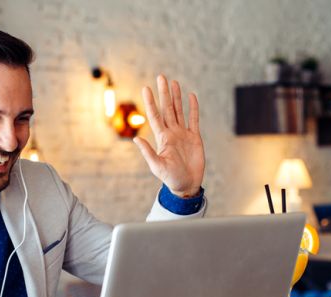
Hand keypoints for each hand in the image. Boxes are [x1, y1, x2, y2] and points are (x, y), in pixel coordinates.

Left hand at [133, 75, 204, 197]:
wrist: (186, 185)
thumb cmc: (170, 178)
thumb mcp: (157, 166)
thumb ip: (147, 152)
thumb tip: (135, 139)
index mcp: (162, 138)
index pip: (155, 116)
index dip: (151, 102)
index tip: (146, 88)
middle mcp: (171, 133)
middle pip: (167, 109)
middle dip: (164, 93)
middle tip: (161, 77)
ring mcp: (183, 134)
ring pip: (179, 111)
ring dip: (176, 97)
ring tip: (173, 82)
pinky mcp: (195, 138)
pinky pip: (194, 119)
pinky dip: (193, 108)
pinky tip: (191, 96)